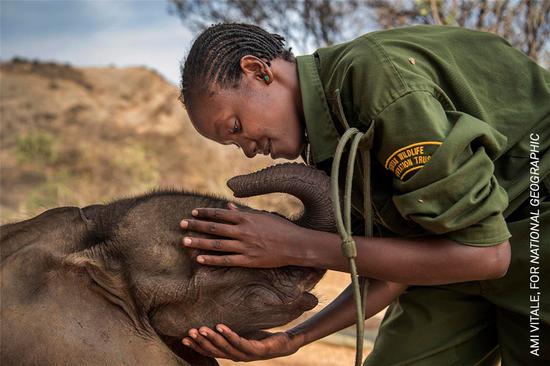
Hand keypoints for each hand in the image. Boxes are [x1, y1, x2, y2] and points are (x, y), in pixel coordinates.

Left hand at [180, 203, 306, 267]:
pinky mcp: (248, 260)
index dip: (205, 213)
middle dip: (196, 225)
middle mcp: (243, 231)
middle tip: (182, 224)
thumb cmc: (281, 228)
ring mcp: (245, 246)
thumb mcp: (263, 216)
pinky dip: (212, 259)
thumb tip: (229, 207)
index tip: (193, 212)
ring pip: (217, 244)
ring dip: (199, 242)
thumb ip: (244, 212)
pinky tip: (200, 259)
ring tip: (184, 241)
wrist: (296, 245)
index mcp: (246, 218)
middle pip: (214, 228)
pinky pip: (226, 260)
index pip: (220, 214)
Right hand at [182, 325, 301, 361]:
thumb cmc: (262, 338)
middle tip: (189, 332)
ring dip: (212, 338)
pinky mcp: (257, 350)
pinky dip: (229, 335)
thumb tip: (214, 318)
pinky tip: (220, 326)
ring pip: (225, 347)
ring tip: (201, 328)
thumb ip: (230, 331)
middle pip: (215, 350)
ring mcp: (247, 354)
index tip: (184, 338)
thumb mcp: (243, 333)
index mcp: (232, 353)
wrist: (285, 344)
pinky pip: (240, 342)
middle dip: (201, 341)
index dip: (197, 347)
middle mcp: (237, 356)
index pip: (210, 352)